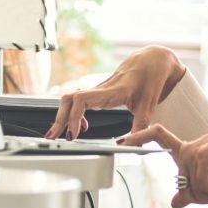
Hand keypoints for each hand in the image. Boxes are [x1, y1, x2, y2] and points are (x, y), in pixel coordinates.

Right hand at [45, 46, 186, 139]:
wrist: (153, 60)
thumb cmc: (150, 78)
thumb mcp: (149, 105)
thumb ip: (140, 127)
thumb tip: (134, 147)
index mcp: (111, 91)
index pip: (82, 100)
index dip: (73, 117)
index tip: (74, 134)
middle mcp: (100, 89)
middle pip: (69, 99)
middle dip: (59, 119)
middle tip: (54, 137)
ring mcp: (97, 90)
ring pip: (70, 99)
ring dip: (63, 116)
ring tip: (61, 134)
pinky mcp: (98, 92)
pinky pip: (78, 101)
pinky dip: (72, 114)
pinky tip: (80, 126)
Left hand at [122, 112, 207, 207]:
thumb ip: (196, 189)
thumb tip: (174, 202)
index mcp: (189, 149)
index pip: (157, 135)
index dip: (139, 137)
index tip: (121, 141)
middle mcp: (189, 147)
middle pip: (183, 184)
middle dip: (204, 199)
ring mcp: (196, 148)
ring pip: (193, 187)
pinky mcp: (205, 152)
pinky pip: (202, 183)